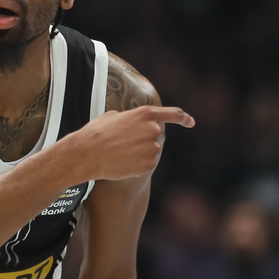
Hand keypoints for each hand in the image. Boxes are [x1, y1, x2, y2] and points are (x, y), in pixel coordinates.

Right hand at [71, 106, 194, 181]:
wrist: (87, 154)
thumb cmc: (95, 133)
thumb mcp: (111, 116)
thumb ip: (128, 118)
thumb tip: (130, 123)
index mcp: (145, 114)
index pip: (173, 114)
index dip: (184, 118)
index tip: (191, 122)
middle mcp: (153, 130)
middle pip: (157, 135)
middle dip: (145, 139)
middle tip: (125, 143)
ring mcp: (152, 148)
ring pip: (151, 151)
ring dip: (140, 152)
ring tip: (120, 153)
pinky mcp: (149, 165)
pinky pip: (147, 164)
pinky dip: (137, 165)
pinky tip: (122, 163)